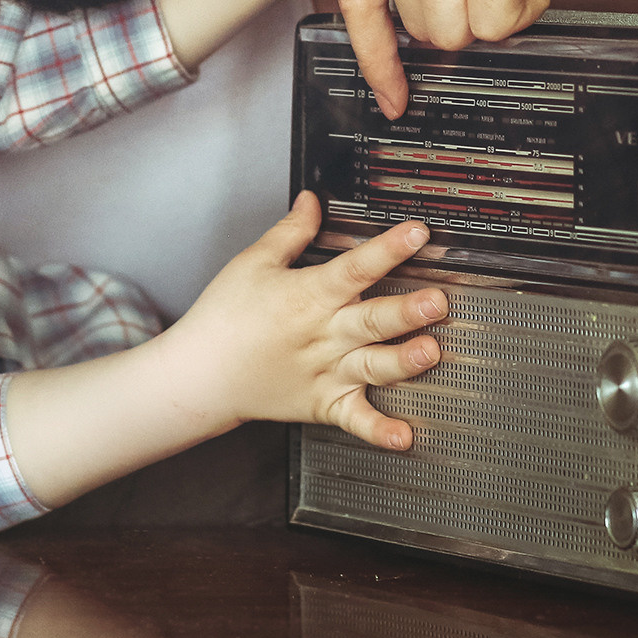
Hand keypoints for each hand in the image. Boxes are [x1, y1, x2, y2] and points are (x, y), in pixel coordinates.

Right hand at [165, 193, 447, 449]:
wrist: (199, 374)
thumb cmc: (223, 318)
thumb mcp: (253, 263)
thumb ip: (291, 232)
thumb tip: (312, 202)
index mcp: (308, 296)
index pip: (355, 267)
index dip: (387, 249)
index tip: (417, 233)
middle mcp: (323, 335)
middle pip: (371, 320)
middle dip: (407, 311)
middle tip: (438, 301)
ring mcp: (325, 373)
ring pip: (372, 366)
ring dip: (403, 361)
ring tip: (430, 353)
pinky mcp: (321, 403)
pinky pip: (354, 420)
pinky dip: (379, 430)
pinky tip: (404, 435)